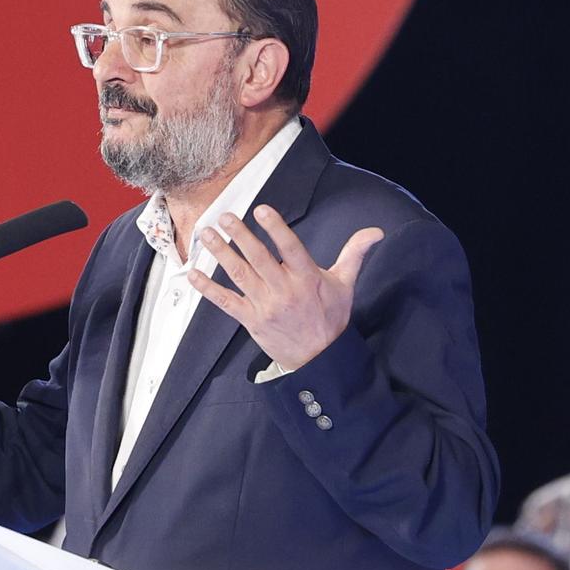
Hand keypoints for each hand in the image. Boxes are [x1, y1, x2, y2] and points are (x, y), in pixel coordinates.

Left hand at [187, 205, 382, 370]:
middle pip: (259, 259)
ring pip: (240, 276)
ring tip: (207, 234)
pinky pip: (227, 303)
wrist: (319, 359)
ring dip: (221, 254)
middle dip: (240, 236)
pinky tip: (193, 274)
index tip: (261, 210)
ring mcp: (266, 307)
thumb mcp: (345, 284)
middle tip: (224, 216)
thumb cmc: (331, 316)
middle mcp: (285, 291)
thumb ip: (355, 254)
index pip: (291, 248)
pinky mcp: (252, 321)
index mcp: (308, 279)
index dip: (276, 229)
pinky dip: (209, 289)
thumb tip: (377, 231)